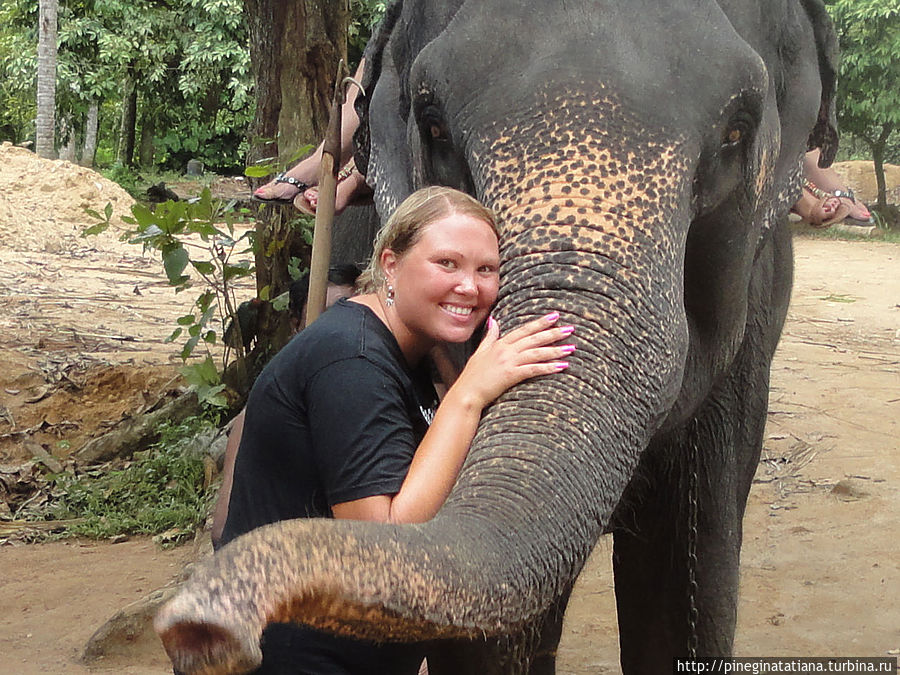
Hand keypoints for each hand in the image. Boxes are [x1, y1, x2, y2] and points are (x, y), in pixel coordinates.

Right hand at [451, 312, 573, 410]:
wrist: (466, 393)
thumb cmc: (472, 375)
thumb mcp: (480, 351)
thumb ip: (490, 336)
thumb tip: (494, 320)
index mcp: (500, 343)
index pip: (523, 330)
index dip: (540, 323)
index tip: (554, 316)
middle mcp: (505, 350)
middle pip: (533, 338)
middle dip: (553, 333)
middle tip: (570, 328)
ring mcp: (508, 362)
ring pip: (536, 352)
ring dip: (555, 350)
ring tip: (571, 348)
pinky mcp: (510, 375)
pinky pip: (533, 369)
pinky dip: (548, 367)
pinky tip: (561, 366)